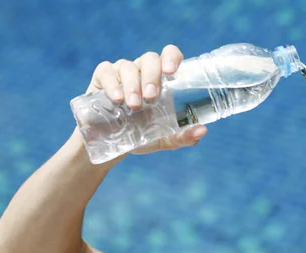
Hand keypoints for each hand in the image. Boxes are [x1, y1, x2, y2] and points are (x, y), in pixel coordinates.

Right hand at [85, 44, 207, 153]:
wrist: (111, 144)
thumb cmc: (142, 134)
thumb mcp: (164, 138)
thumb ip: (183, 136)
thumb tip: (202, 130)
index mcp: (163, 78)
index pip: (170, 55)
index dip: (172, 58)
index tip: (171, 72)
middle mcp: (144, 70)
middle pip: (150, 59)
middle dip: (152, 76)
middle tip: (152, 97)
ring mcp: (123, 71)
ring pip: (129, 67)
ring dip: (133, 85)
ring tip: (134, 105)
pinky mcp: (103, 76)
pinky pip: (107, 71)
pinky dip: (113, 84)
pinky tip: (117, 98)